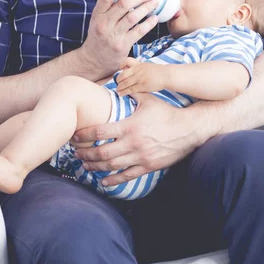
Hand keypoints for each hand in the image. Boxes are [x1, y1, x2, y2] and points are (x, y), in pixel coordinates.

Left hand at [73, 94, 206, 185]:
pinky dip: (113, 180)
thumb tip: (117, 82)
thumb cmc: (167, 112)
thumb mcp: (148, 99)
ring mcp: (140, 156)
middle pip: (102, 153)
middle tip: (76, 153)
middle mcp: (133, 143)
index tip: (75, 136)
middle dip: (86, 154)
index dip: (84, 135)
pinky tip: (103, 181)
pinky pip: (127, 176)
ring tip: (85, 166)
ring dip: (95, 167)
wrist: (188, 129)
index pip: (100, 132)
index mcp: (130, 125)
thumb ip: (131, 92)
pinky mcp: (148, 166)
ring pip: (112, 166)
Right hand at [78, 0, 158, 77]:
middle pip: (123, 4)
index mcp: (97, 14)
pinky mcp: (123, 45)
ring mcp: (113, 35)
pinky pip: (139, 31)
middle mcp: (104, 24)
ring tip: (155, 1)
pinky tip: (155, 18)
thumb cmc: (99, 36)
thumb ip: (109, 9)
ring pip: (133, 17)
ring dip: (147, 7)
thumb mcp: (97, 20)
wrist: (93, 60)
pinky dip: (149, 23)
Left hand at [116, 58, 165, 94]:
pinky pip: (131, 89)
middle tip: (117, 83)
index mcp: (139, 64)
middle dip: (118, 80)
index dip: (121, 65)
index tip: (120, 69)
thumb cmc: (157, 71)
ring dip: (119, 87)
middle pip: (123, 74)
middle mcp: (138, 71)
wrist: (166, 75)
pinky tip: (121, 94)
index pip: (126, 62)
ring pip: (125, 83)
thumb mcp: (146, 65)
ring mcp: (140, 78)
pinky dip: (124, 92)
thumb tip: (129, 69)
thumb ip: (138, 67)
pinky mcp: (142, 86)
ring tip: (117, 90)